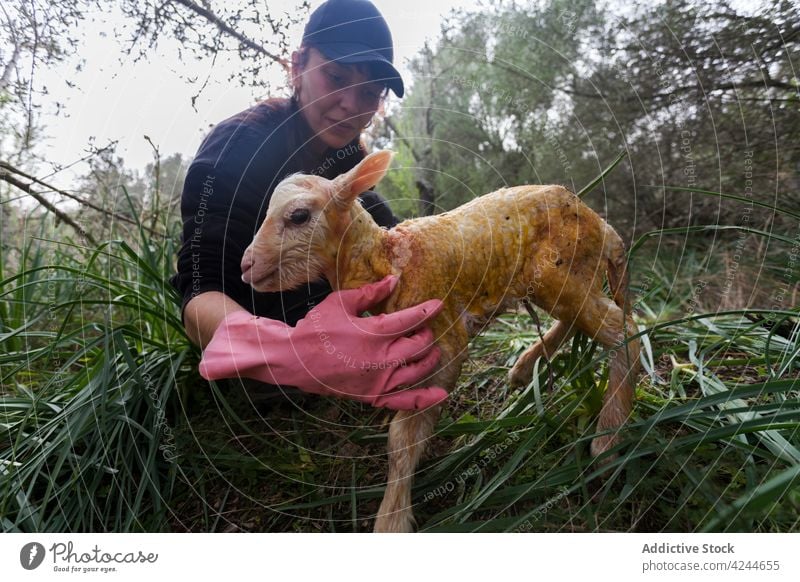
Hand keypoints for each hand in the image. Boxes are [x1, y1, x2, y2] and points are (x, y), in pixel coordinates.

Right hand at [199, 275, 448, 409]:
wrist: (295, 361)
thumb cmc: (316, 328)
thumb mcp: (341, 302)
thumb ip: (370, 293)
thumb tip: (393, 280)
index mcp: (375, 334)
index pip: (412, 319)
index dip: (428, 310)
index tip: (438, 304)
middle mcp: (382, 359)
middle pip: (420, 345)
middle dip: (427, 334)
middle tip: (423, 327)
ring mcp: (379, 381)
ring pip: (419, 370)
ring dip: (430, 358)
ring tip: (431, 349)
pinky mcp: (373, 396)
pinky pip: (405, 401)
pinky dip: (426, 398)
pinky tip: (441, 394)